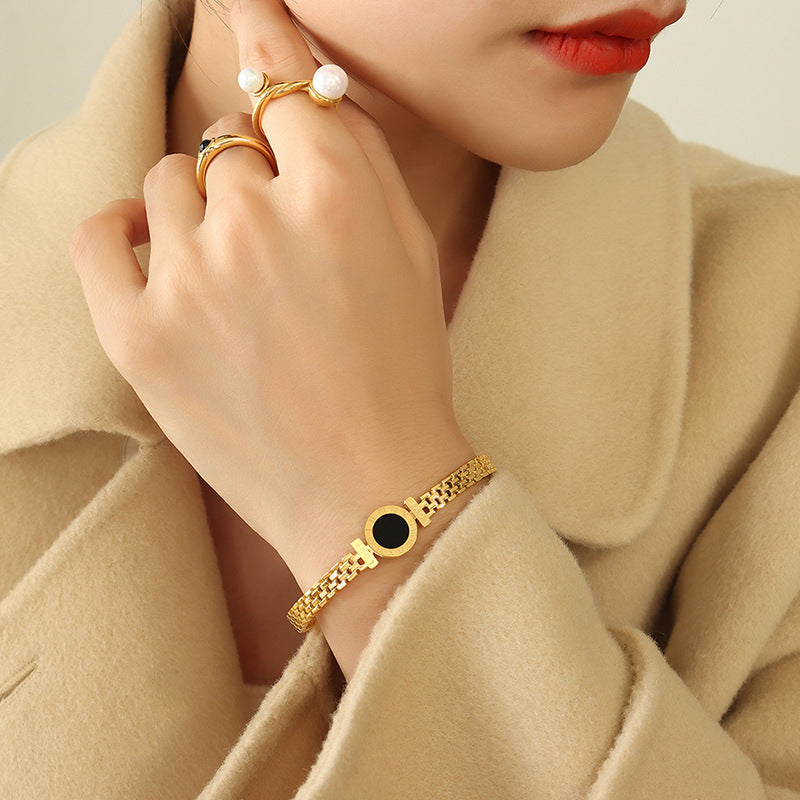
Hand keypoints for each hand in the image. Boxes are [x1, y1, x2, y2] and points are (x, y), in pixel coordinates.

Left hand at [69, 0, 470, 566]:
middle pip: (222, 146)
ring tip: (237, 287)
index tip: (244, 7)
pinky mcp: (137, 332)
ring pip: (166, 188)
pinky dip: (124, 235)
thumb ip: (360, 158)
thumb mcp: (412, 253)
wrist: (367, 486)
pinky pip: (101, 235)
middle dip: (250, 186)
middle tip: (279, 254)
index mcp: (337, 194)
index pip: (280, 82)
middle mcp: (259, 220)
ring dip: (198, 219)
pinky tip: (156, 256)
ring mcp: (190, 277)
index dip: (264, 48)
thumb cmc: (400, 373)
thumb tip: (306, 91)